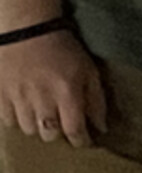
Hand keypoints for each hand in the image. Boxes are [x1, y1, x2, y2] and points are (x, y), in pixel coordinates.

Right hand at [0, 30, 103, 147]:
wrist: (25, 30)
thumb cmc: (62, 50)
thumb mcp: (88, 70)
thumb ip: (96, 100)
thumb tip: (101, 128)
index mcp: (66, 93)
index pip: (74, 130)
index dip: (81, 141)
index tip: (84, 142)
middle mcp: (41, 100)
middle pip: (49, 135)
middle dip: (58, 132)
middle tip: (61, 122)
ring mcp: (17, 99)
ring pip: (28, 130)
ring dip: (37, 125)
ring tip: (41, 112)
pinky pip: (7, 121)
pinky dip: (16, 118)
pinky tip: (23, 107)